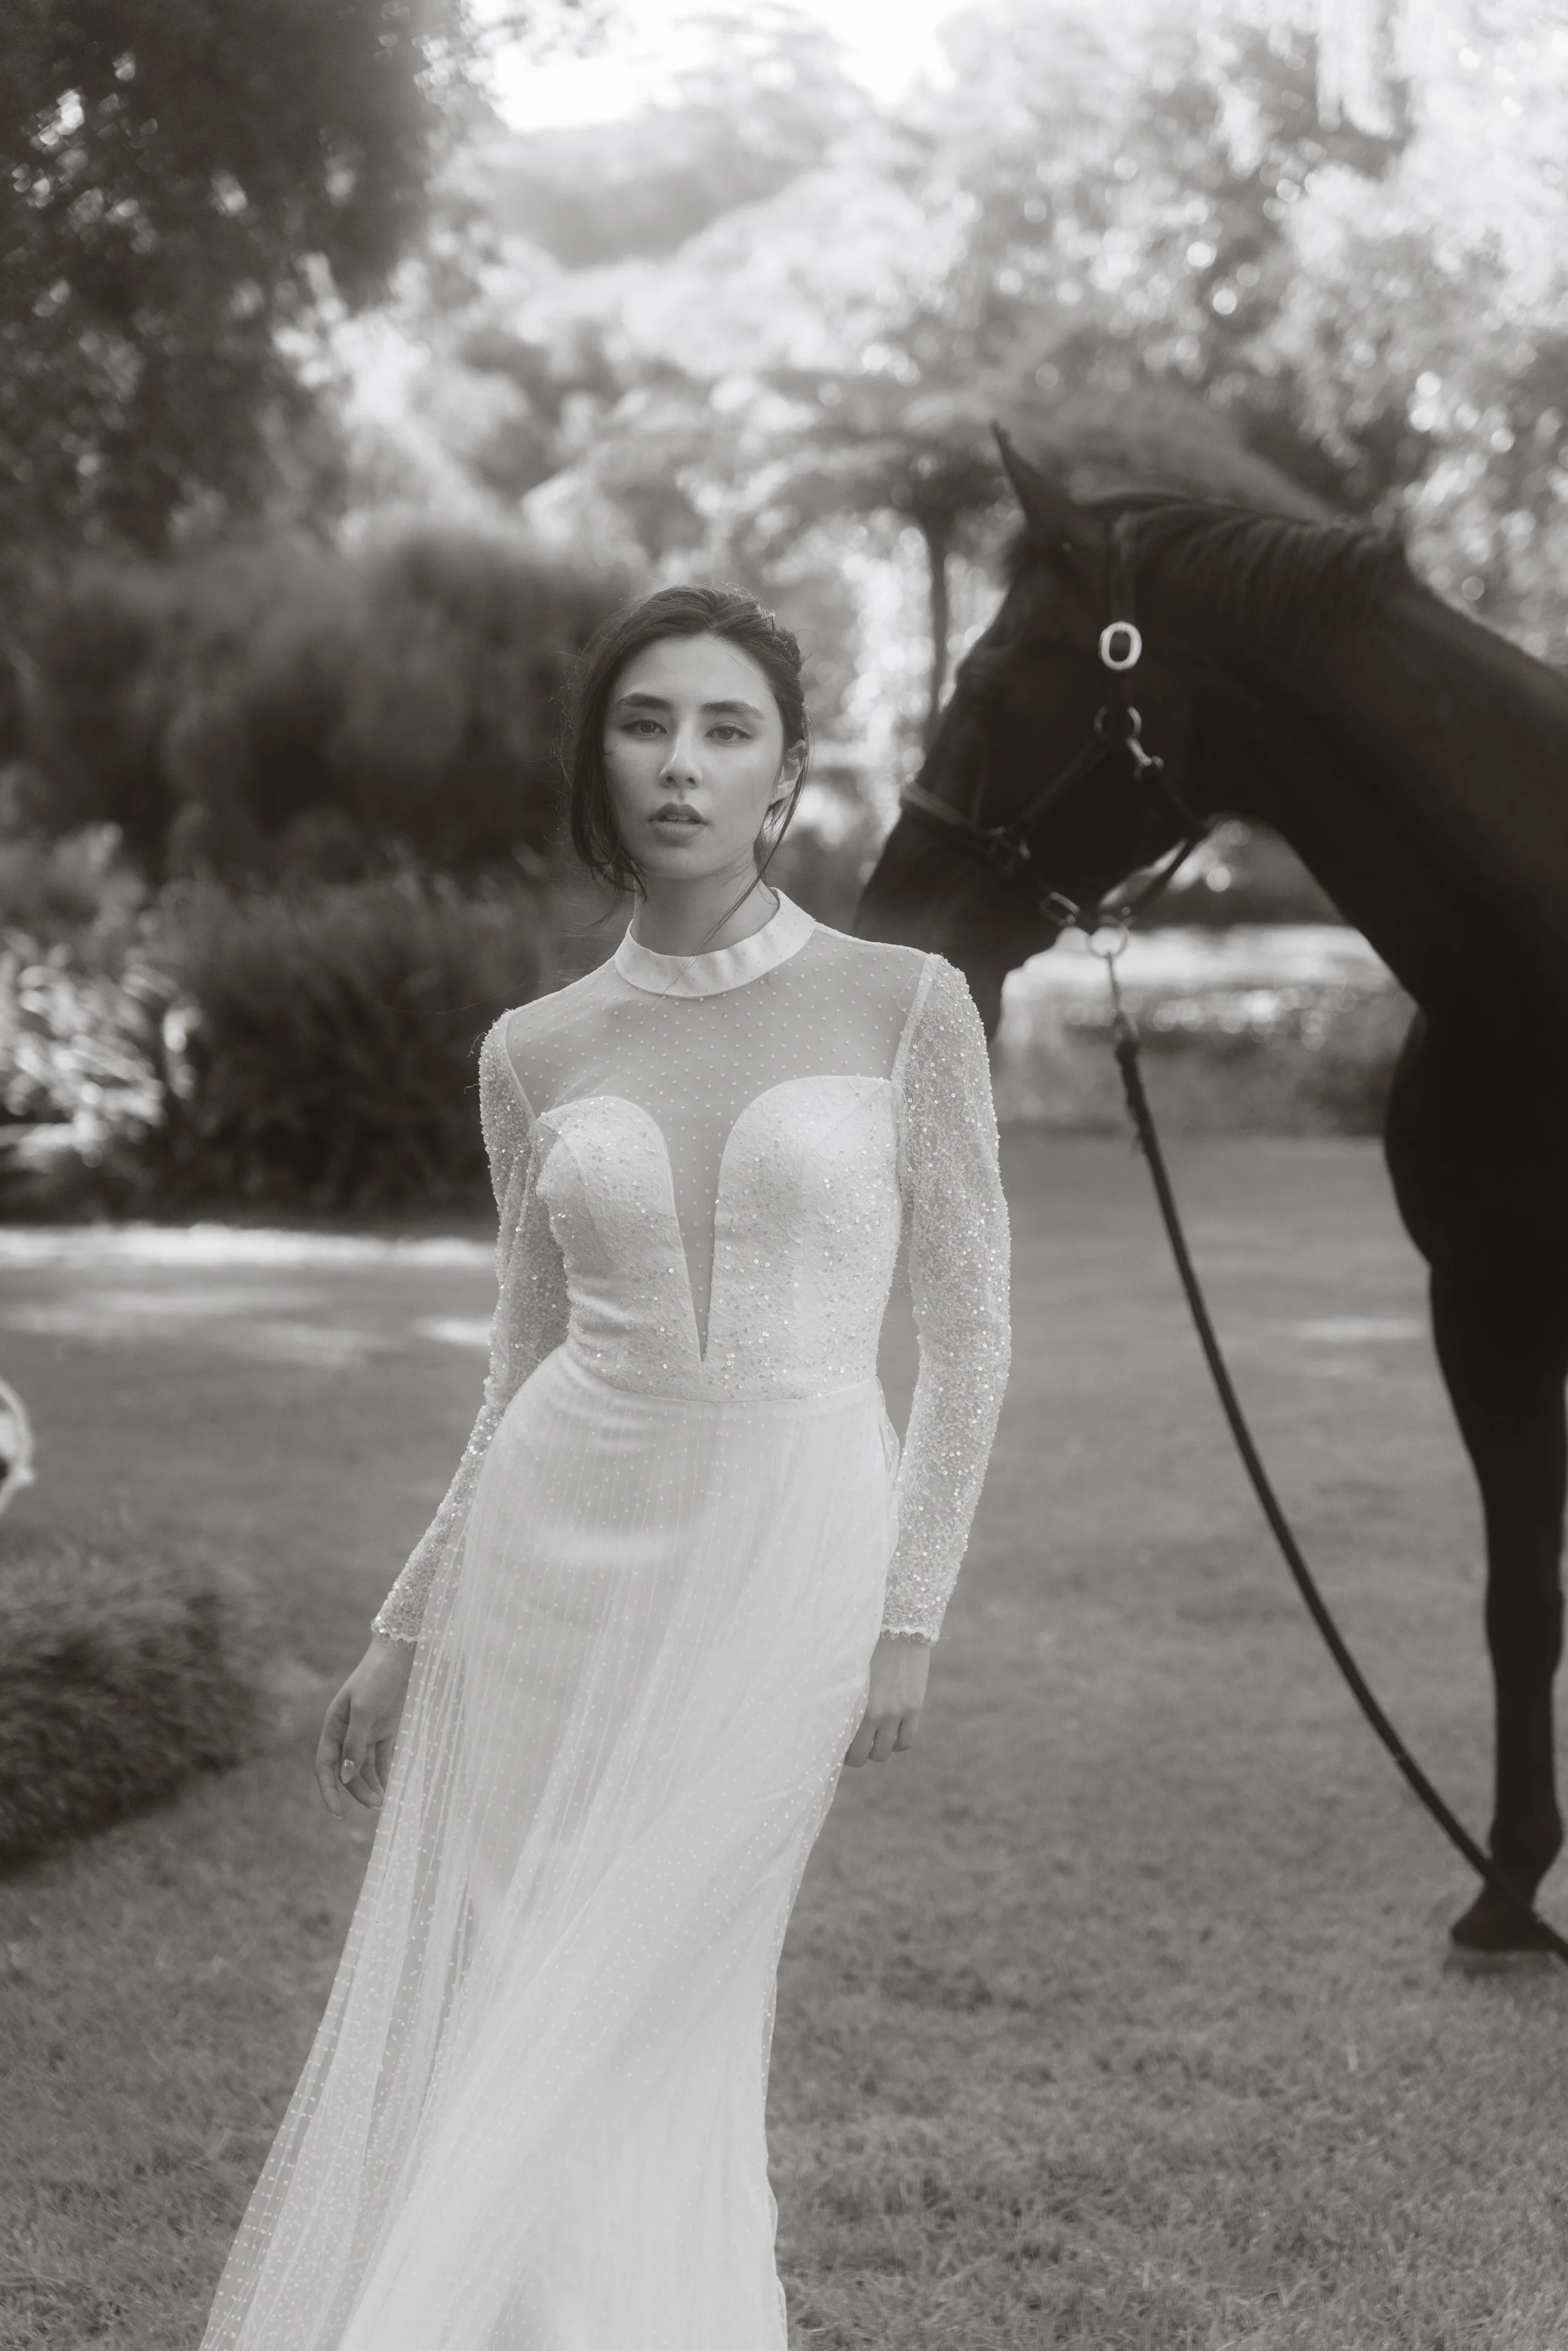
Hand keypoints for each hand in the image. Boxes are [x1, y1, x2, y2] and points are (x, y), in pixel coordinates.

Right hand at [314, 1637, 413, 1818]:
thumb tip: (347, 1777)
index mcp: (334, 1727)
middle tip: (376, 1805)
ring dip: (372, 1786)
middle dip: (358, 1791)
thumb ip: (355, 1743)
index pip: (326, 1766)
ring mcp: (368, 1732)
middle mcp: (348, 1733)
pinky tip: (392, 1788)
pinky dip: (386, 1774)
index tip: (337, 1813)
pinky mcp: (387, 1730)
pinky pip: (383, 1759)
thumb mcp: (364, 1709)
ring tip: (385, 1802)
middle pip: (348, 1772)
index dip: (329, 1790)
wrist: (401, 1654)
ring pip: (365, 1769)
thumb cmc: (377, 1677)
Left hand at [844, 1632, 929, 1766]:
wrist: (899, 1624)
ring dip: (876, 1750)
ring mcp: (896, 1712)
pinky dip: (897, 1743)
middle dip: (854, 1755)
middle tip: (851, 1747)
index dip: (836, 1751)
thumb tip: (822, 1714)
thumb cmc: (864, 1643)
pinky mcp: (914, 1707)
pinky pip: (906, 1741)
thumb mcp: (844, 1669)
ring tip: (871, 1739)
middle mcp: (873, 1712)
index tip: (834, 1746)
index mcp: (851, 1702)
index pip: (839, 1743)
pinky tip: (891, 1734)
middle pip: (861, 1756)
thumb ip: (836, 1693)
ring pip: (883, 1753)